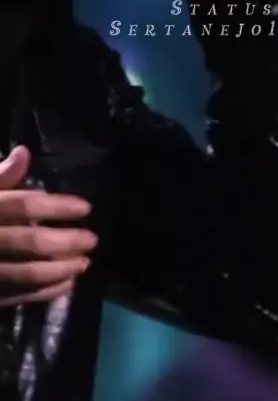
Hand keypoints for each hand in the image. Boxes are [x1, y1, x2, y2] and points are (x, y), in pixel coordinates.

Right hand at [0, 147, 97, 306]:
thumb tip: (24, 152)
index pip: (23, 205)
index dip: (57, 206)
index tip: (86, 207)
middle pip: (28, 241)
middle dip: (64, 241)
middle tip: (92, 239)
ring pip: (23, 273)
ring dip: (58, 270)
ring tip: (84, 264)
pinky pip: (14, 295)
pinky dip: (41, 292)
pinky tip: (65, 286)